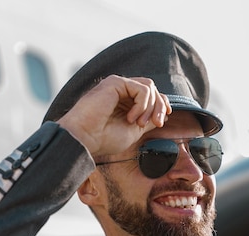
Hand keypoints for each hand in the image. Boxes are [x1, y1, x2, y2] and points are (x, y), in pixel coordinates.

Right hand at [57, 75, 171, 157]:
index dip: (161, 105)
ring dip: (151, 107)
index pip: (151, 96)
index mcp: (125, 102)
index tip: (162, 121)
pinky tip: (130, 118)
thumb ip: (147, 121)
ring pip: (149, 87)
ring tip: (139, 123)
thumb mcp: (133, 131)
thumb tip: (163, 115)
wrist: (85, 139)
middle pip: (152, 89)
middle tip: (157, 123)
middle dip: (159, 107)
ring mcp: (118, 85)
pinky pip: (142, 89)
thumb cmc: (103, 138)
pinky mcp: (115, 82)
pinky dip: (142, 105)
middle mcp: (121, 91)